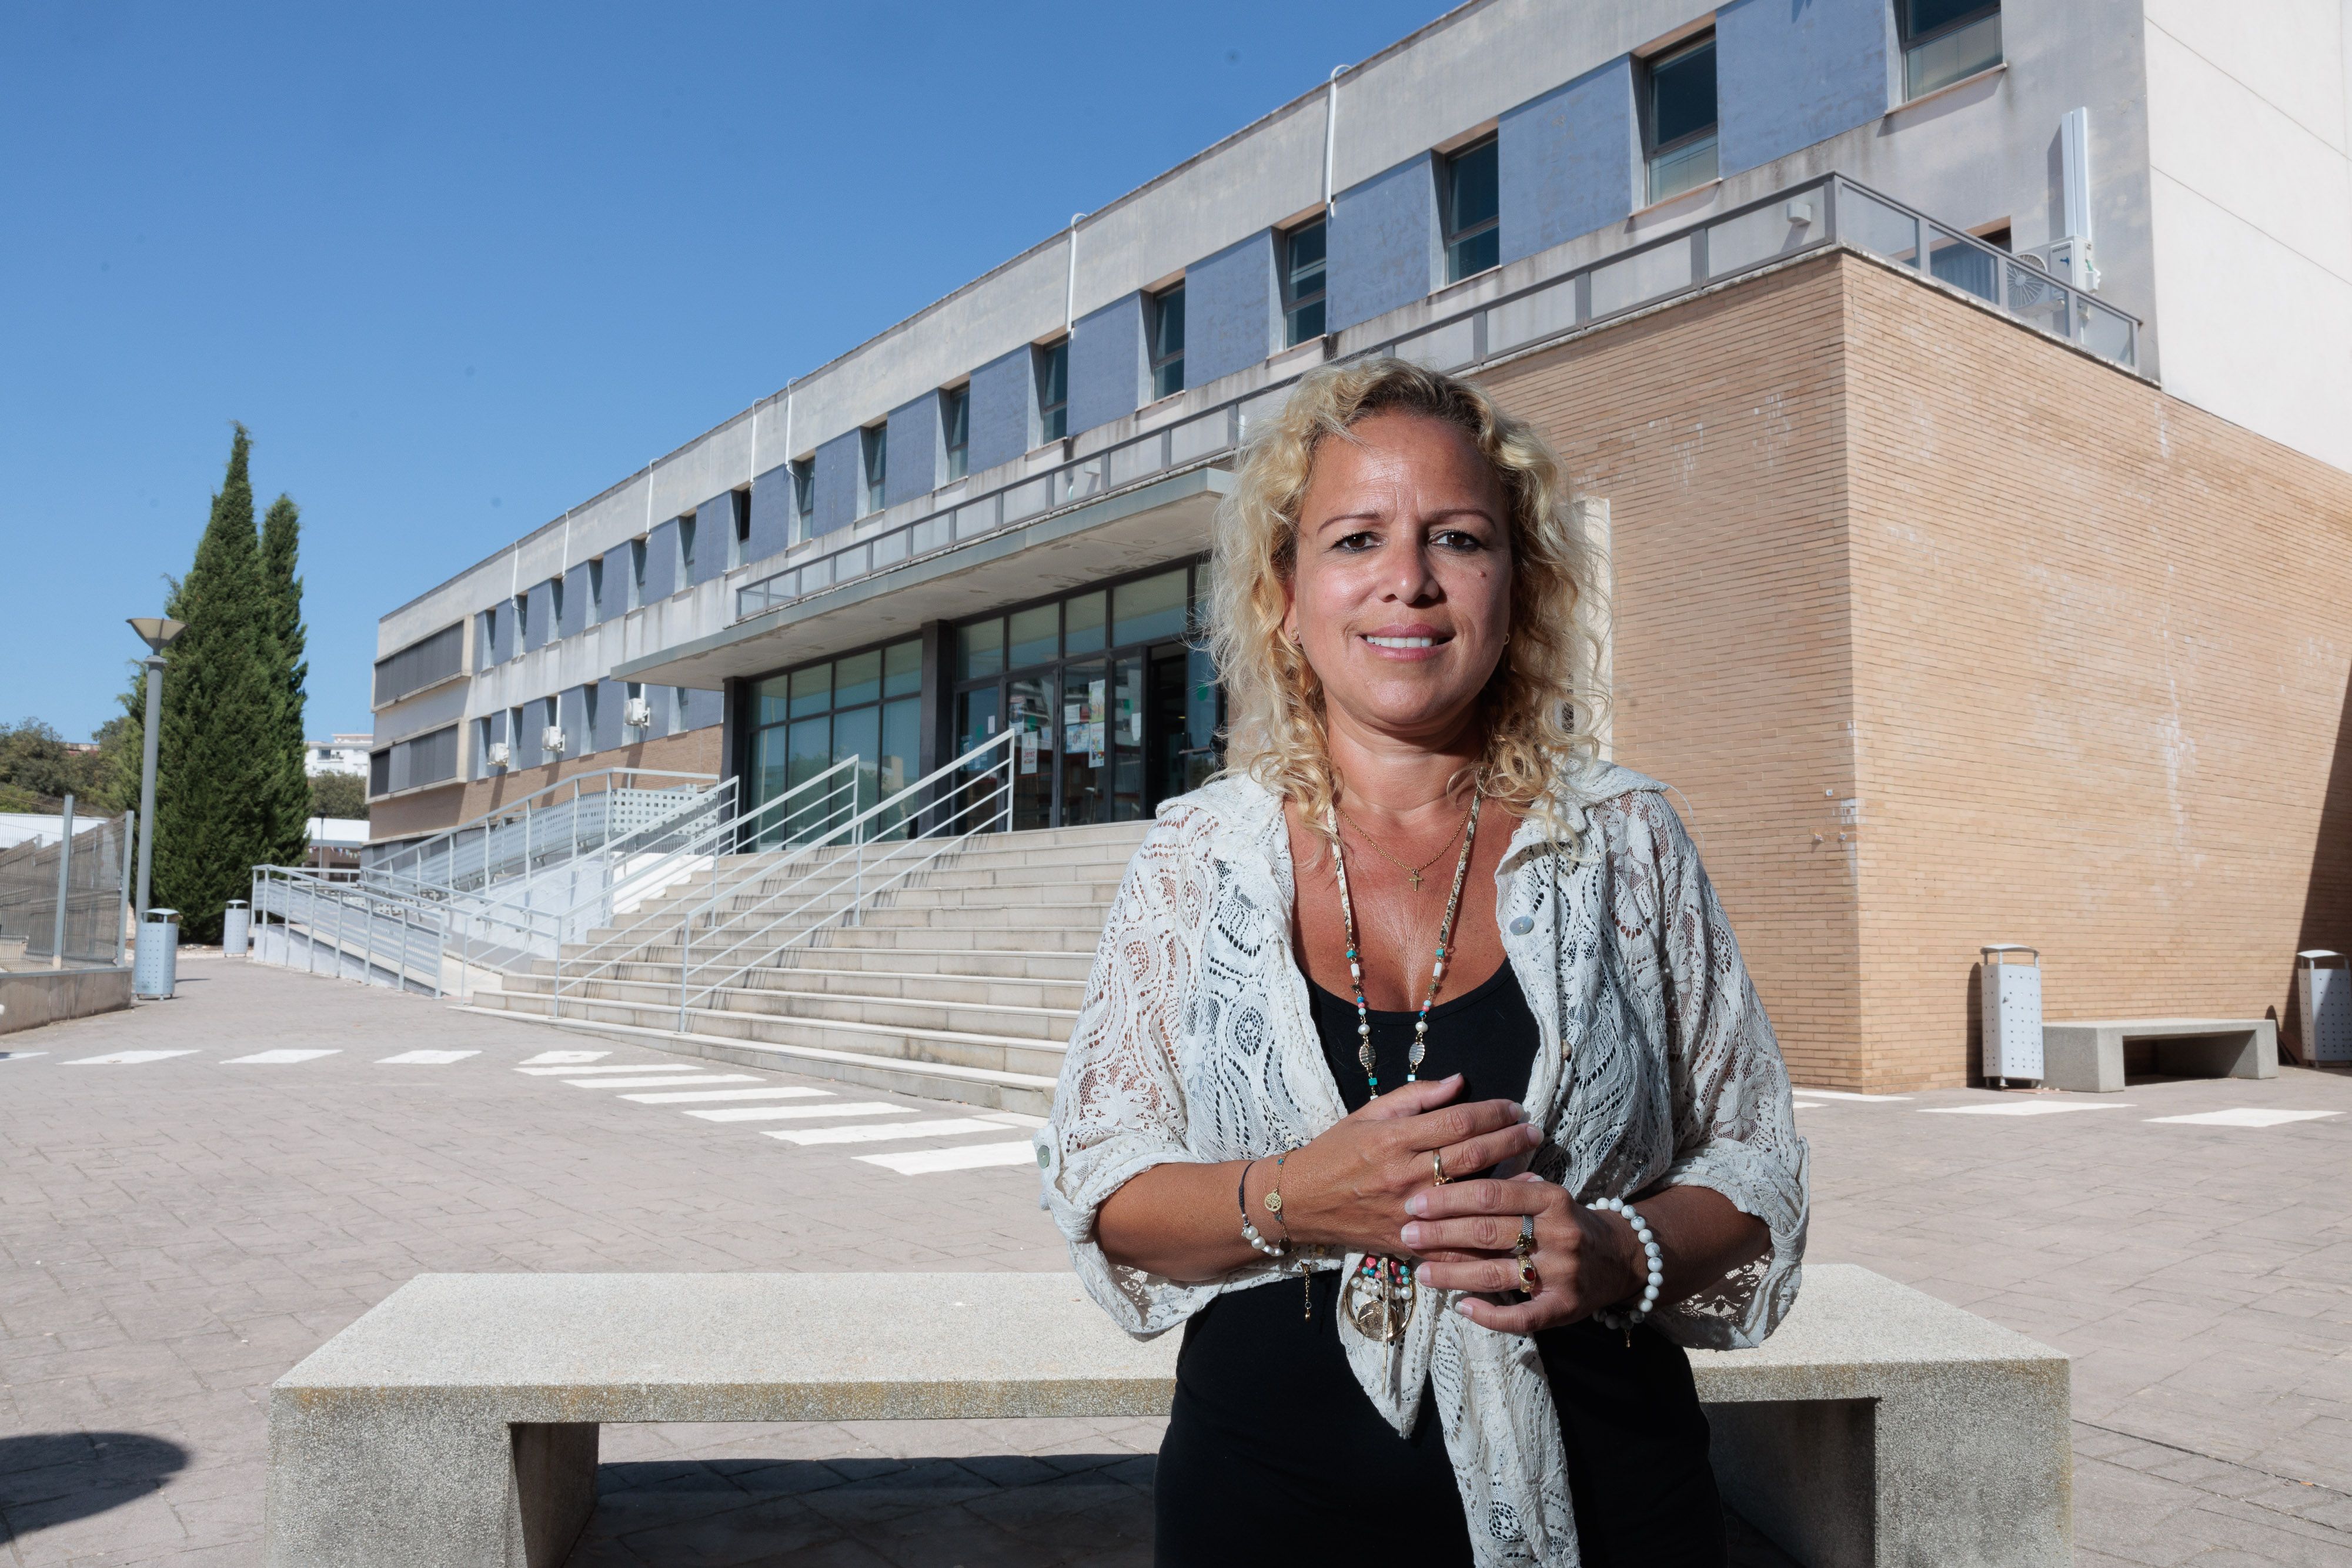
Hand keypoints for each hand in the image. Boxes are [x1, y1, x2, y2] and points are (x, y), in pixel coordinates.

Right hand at [1277, 1075, 1544, 1256]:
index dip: (1493, 1112)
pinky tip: (1508, 1226)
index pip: (1457, 1121)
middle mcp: (1403, 1174)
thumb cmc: (1335, 1151)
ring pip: (1469, 1197)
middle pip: (1471, 1154)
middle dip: (1511, 1141)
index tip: (1515, 1108)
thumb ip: (1416, 1096)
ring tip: (1535, 1172)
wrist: (1299, 1201)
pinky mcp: (1405, 1241)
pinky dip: (1483, 1237)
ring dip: (1508, 1184)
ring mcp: (1407, 1212)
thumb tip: (1459, 1082)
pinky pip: (1453, 1244)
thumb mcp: (1368, 1113)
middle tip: (1535, 1132)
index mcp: (1394, 1138)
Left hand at [1399, 1172, 1644, 1334]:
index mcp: (1552, 1199)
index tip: (1415, 1201)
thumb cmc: (1568, 1222)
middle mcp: (1559, 1234)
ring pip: (1496, 1274)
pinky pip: (1520, 1316)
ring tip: (1421, 1271)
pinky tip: (1461, 1307)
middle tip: (1407, 1233)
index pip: (1491, 1194)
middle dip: (1441, 1233)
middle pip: (1488, 1232)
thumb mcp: (1547, 1196)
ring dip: (1452, 1274)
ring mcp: (1562, 1274)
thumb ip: (1511, 1188)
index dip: (1449, 1198)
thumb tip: (1459, 1175)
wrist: (1620, 1259)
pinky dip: (1488, 1314)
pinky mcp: (1564, 1308)